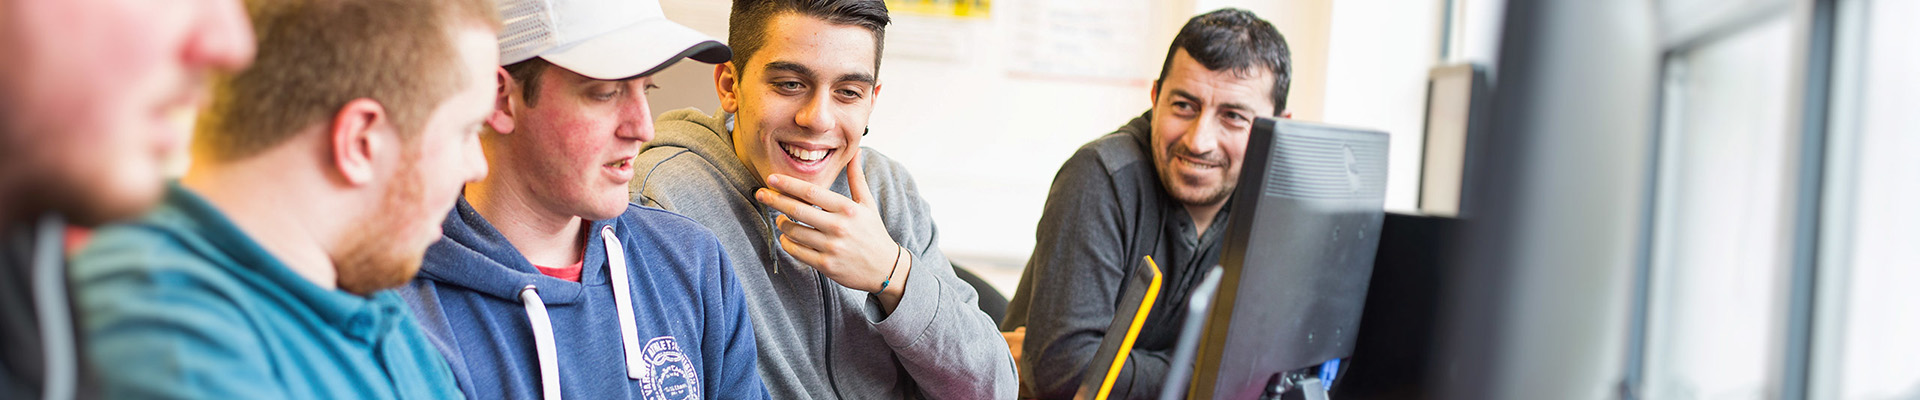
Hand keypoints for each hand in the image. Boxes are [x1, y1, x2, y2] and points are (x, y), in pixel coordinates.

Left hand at [755, 149, 911, 306]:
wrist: (885, 268)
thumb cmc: (873, 232)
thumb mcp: (867, 204)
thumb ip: (857, 178)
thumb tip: (856, 152)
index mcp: (847, 209)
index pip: (811, 193)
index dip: (788, 184)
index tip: (772, 178)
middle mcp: (838, 227)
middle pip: (797, 210)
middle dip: (774, 200)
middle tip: (760, 193)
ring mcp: (831, 247)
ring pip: (793, 232)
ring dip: (782, 223)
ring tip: (781, 218)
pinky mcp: (825, 265)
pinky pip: (796, 251)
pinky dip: (787, 242)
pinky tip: (787, 236)